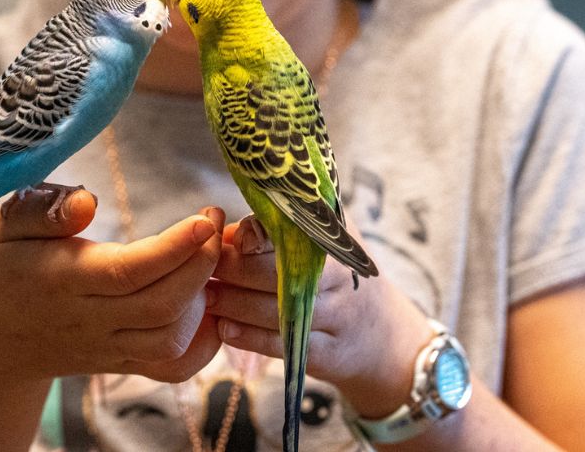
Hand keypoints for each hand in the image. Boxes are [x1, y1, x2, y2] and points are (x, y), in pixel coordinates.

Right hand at [0, 186, 225, 384]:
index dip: (174, 248)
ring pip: (170, 339)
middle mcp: (90, 320)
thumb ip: (43, 209)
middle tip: (215, 219)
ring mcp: (108, 348)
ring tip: (210, 251)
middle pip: (161, 305)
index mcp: (64, 280)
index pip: (129, 271)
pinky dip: (201, 342)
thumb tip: (87, 202)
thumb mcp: (6, 224)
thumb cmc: (4, 266)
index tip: (203, 218)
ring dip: (204, 297)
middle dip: (202, 262)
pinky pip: (170, 365)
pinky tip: (209, 303)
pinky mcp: (121, 362)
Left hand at [207, 216, 432, 412]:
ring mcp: (334, 317)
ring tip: (206, 297)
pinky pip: (280, 345)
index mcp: (332, 241)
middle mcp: (335, 278)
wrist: (383, 335)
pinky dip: (248, 337)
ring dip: (232, 304)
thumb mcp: (320, 245)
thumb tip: (221, 229)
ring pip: (273, 310)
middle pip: (273, 272)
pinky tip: (224, 329)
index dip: (251, 235)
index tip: (222, 237)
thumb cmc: (336, 277)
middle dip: (231, 270)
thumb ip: (275, 232)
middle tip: (202, 269)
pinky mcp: (327, 354)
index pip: (288, 231)